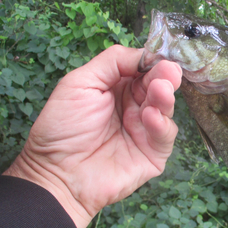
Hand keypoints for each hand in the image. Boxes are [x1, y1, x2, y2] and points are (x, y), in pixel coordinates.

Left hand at [4, 45, 181, 227]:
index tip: (160, 57)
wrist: (56, 173)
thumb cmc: (62, 128)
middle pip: (158, 86)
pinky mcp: (153, 154)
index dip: (153, 62)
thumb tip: (145, 54)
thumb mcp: (80, 83)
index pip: (144, 69)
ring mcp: (145, 130)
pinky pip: (165, 136)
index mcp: (118, 88)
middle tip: (170, 72)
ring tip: (160, 90)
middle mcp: (135, 106)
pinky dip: (161, 125)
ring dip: (165, 98)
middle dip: (165, 77)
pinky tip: (150, 117)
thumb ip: (112, 62)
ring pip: (166, 108)